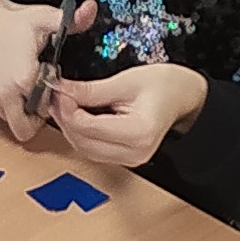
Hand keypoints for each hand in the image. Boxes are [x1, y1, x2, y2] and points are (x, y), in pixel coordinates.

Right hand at [0, 0, 98, 142]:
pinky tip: (5, 81)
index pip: (45, 112)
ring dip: (17, 107)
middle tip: (37, 96)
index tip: (50, 86)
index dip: (52, 102)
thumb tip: (91, 11)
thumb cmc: (10, 19)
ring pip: (8, 118)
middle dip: (33, 117)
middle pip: (24, 129)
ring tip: (21, 84)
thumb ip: (72, 21)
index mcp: (22, 80)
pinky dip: (1, 101)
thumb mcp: (45, 18)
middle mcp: (2, 93)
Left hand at [52, 65, 208, 167]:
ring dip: (69, 127)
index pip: (88, 127)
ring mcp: (130, 159)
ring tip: (64, 103)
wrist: (183, 97)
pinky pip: (91, 149)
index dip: (66, 109)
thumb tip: (60, 90)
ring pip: (83, 149)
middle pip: (82, 142)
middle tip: (56, 95)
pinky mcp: (124, 159)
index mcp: (138, 132)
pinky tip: (75, 115)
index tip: (57, 90)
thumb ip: (90, 90)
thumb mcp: (125, 81)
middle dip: (64, 118)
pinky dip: (79, 133)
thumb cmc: (164, 86)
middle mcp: (135, 153)